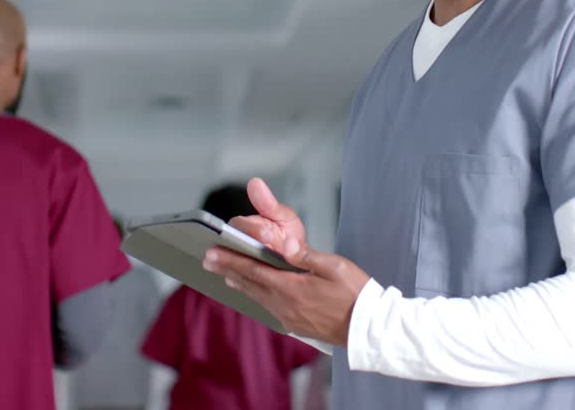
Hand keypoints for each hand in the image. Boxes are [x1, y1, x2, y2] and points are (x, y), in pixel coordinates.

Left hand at [204, 177, 369, 346]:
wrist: (368, 328)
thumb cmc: (355, 293)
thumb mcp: (334, 266)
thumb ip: (306, 255)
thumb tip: (284, 245)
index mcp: (292, 287)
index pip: (254, 270)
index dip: (231, 260)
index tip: (211, 253)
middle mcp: (285, 304)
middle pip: (250, 284)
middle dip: (228, 270)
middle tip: (207, 261)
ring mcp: (289, 317)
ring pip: (258, 297)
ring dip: (240, 284)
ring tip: (226, 275)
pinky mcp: (296, 325)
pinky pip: (269, 308)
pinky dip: (257, 297)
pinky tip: (255, 293)